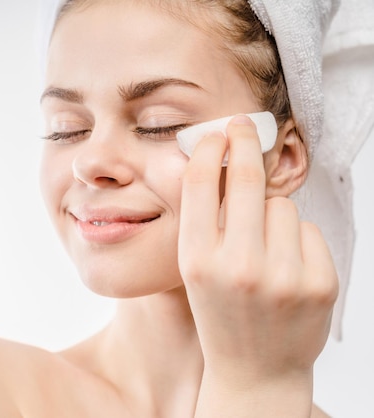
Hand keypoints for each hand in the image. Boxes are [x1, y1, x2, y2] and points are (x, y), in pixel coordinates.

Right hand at [178, 114, 337, 415]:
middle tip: (243, 126)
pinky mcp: (319, 283)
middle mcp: (238, 267)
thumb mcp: (194, 271)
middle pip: (244, 180)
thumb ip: (202, 222)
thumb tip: (217, 160)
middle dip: (244, 143)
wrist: (255, 370)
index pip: (201, 185)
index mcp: (197, 262)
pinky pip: (307, 229)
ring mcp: (283, 276)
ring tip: (264, 250)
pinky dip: (297, 239)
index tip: (216, 133)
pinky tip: (286, 267)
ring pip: (280, 205)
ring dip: (271, 214)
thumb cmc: (219, 313)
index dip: (209, 149)